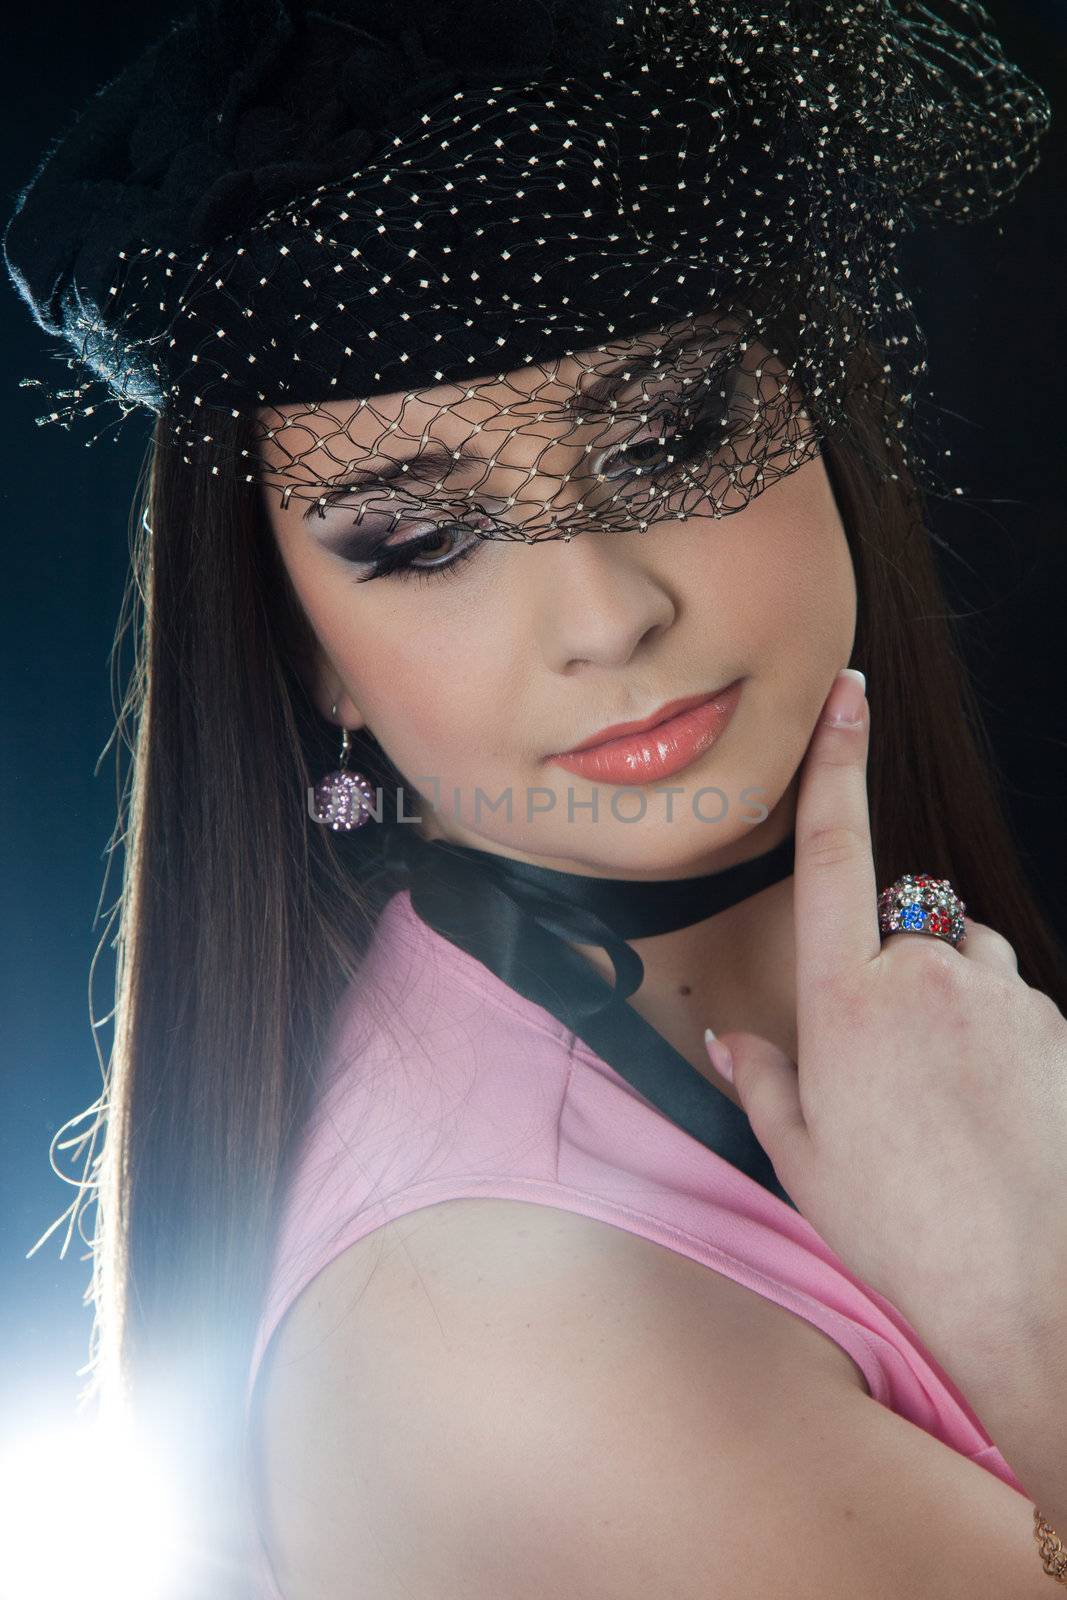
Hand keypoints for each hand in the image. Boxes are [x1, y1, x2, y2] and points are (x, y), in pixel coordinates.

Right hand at [707, 669, 1066, 1382]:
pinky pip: (1009, 997)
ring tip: (943, 1094)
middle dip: (890, 963)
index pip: (833, 852)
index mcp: (844, 999)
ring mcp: (997, 995)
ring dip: (946, 992)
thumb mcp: (803, 1158)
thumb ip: (764, 1081)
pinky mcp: (1050, 1022)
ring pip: (960, 955)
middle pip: (903, 920)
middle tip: (888, 1067)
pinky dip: (992, 1029)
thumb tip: (733, 1041)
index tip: (847, 696)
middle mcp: (923, 975)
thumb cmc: (901, 1229)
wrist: (1028, 1289)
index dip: (836, 765)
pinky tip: (989, 1107)